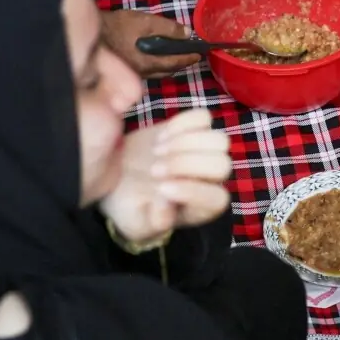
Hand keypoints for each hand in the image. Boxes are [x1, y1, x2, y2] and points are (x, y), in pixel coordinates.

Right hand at [97, 10, 201, 76]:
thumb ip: (168, 28)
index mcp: (148, 63)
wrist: (92, 33)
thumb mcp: (145, 22)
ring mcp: (134, 74)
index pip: (175, 63)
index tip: (200, 53)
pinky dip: (160, 65)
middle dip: (182, 63)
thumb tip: (187, 33)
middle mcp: (143, 73)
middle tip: (192, 55)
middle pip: (169, 71)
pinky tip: (161, 57)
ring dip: (171, 65)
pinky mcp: (128, 70)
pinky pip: (150, 71)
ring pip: (159, 73)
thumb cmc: (118, 26)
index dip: (189, 58)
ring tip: (180, 56)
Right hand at [99, 108, 229, 244]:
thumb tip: (166, 205)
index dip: (193, 191)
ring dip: (185, 143)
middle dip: (186, 164)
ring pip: (219, 140)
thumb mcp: (135, 222)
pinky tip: (161, 136)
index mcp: (202, 208)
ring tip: (157, 151)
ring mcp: (205, 151)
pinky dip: (182, 123)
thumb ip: (153, 221)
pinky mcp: (194, 129)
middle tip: (154, 170)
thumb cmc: (130, 205)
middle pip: (222, 165)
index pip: (217, 199)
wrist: (118, 178)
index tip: (160, 189)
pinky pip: (203, 117)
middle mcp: (210, 180)